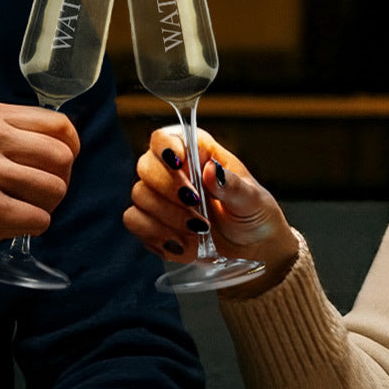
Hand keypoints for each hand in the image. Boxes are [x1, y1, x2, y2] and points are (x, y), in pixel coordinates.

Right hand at [0, 101, 78, 284]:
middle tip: (36, 196)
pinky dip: (30, 229)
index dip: (67, 149)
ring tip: (18, 211)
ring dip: (44, 208)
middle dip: (59, 181)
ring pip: (55, 188)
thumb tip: (62, 147)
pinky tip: (4, 228)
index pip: (56, 123)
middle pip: (62, 155)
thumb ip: (6, 135)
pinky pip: (39, 219)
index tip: (56, 168)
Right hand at [123, 126, 297, 292]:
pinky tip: (180, 242)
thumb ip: (232, 185)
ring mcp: (160, 198)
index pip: (164, 137)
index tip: (180, 165)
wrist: (253, 250)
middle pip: (146, 165)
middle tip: (196, 205)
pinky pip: (134, 220)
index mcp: (197, 152)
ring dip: (168, 215)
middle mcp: (173, 171)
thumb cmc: (254, 215)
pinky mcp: (153, 223)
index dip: (166, 148)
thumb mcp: (252, 199)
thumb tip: (212, 171)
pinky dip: (155, 233)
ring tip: (198, 230)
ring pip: (139, 195)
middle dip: (169, 189)